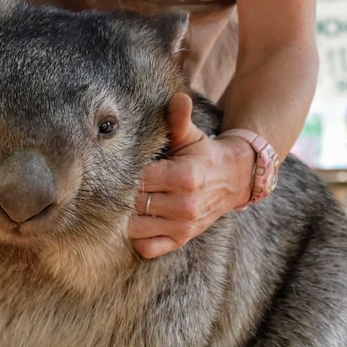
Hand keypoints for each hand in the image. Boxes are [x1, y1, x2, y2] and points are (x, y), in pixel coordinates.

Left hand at [128, 93, 254, 258]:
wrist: (235, 179)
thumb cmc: (204, 155)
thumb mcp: (192, 136)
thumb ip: (179, 119)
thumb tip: (177, 98)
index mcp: (183, 177)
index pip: (137, 179)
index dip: (123, 174)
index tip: (115, 168)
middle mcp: (183, 205)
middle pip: (132, 203)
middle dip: (119, 195)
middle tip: (111, 186)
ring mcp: (182, 226)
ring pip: (134, 228)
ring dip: (125, 217)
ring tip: (121, 203)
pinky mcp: (181, 239)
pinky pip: (148, 248)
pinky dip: (137, 239)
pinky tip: (136, 222)